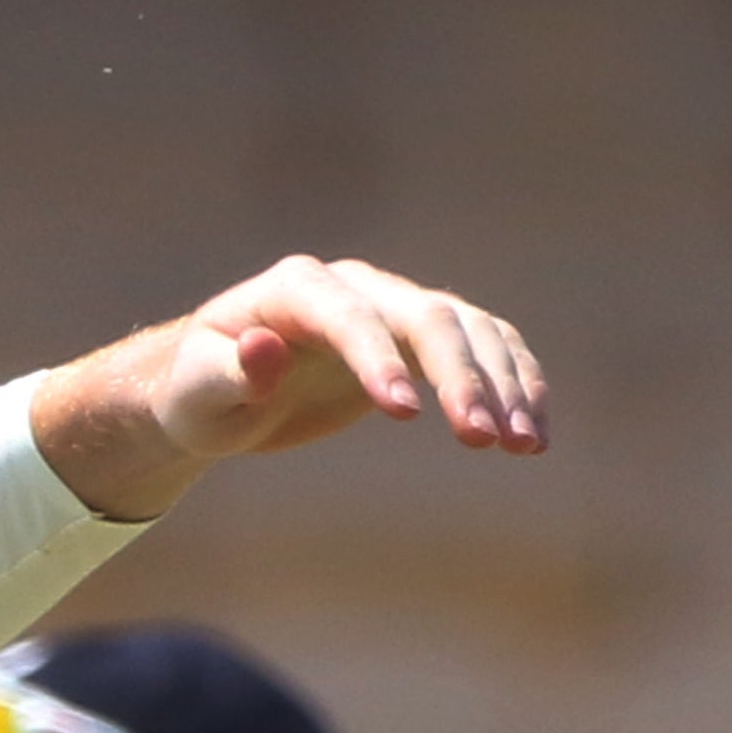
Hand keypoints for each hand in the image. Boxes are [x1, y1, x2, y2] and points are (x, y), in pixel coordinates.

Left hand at [28, 257, 548, 520]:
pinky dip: (515, 384)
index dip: (378, 358)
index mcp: (295, 290)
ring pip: (469, 328)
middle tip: (481, 441)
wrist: (221, 386)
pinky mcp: (419, 339)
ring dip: (503, 382)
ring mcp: (393, 307)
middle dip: (458, 375)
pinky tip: (533, 433)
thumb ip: (229, 373)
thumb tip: (265, 351)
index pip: (348, 315)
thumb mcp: (199, 392)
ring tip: (524, 446)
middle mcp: (355, 287)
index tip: (403, 415)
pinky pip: (484, 348)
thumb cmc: (200, 391)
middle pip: (426, 315)